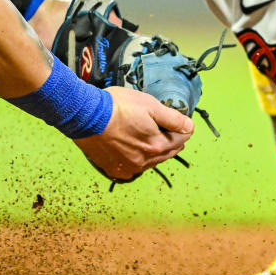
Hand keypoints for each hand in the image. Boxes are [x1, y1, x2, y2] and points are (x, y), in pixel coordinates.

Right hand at [73, 87, 192, 180]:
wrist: (85, 115)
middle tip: (165, 127)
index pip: (181, 139)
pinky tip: (131, 146)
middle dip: (170, 139)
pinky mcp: (113, 169)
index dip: (182, 128)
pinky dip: (136, 157)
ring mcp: (128, 168)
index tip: (178, 120)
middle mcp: (144, 162)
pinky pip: (132, 166)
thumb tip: (189, 127)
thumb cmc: (117, 107)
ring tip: (148, 135)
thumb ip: (173, 119)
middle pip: (168, 152)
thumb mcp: (150, 105)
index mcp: (156, 147)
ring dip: (154, 150)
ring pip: (151, 161)